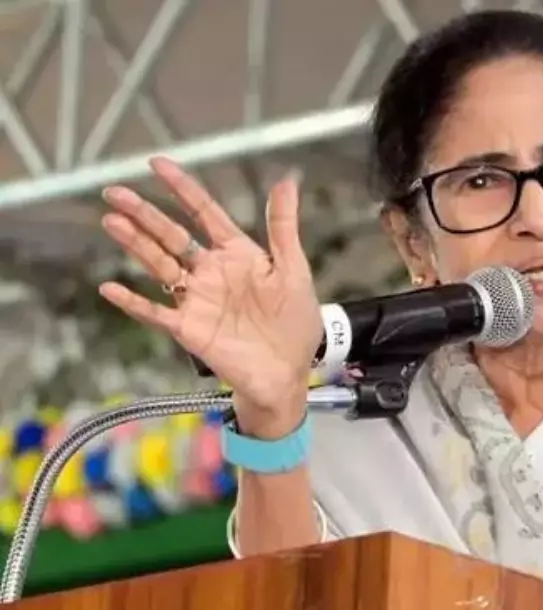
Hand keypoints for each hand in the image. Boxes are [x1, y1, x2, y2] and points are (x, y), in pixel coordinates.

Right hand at [97, 157, 321, 435]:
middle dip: (144, 214)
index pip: (204, 213)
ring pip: (159, 265)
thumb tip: (285, 181)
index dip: (182, 189)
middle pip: (172, 235)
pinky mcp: (190, 328)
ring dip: (135, 245)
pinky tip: (110, 288)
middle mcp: (210, 272)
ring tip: (112, 222)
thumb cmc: (294, 323)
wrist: (289, 372)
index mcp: (237, 254)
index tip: (157, 164)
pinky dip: (133, 302)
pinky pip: (156, 312)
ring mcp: (197, 299)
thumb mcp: (294, 270)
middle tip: (114, 192)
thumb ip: (283, 228)